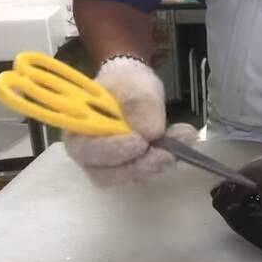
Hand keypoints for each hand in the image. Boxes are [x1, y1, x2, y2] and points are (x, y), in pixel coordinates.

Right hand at [63, 56, 196, 185]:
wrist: (135, 89)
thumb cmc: (126, 85)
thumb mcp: (134, 84)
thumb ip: (139, 104)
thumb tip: (149, 131)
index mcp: (76, 130)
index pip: (86, 150)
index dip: (113, 150)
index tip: (140, 142)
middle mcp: (87, 155)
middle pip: (107, 174)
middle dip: (141, 163)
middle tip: (169, 150)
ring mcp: (108, 166)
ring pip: (129, 176)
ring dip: (158, 162)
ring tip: (184, 138)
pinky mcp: (130, 169)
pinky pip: (145, 173)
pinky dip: (165, 160)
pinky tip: (182, 143)